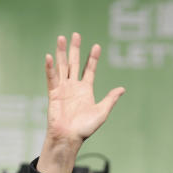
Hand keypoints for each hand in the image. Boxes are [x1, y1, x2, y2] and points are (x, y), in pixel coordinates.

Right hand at [38, 32, 124, 172]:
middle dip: (74, 49)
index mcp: (86, 90)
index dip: (92, 58)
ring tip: (61, 38)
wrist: (69, 138)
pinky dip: (50, 68)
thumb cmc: (85, 128)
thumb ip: (110, 99)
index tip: (96, 46)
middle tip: (76, 34)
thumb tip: (122, 89)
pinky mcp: (53, 93)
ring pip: (62, 66)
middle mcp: (74, 87)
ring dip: (61, 52)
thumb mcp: (101, 112)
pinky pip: (51, 78)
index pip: (89, 69)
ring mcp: (63, 89)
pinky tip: (50, 56)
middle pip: (73, 63)